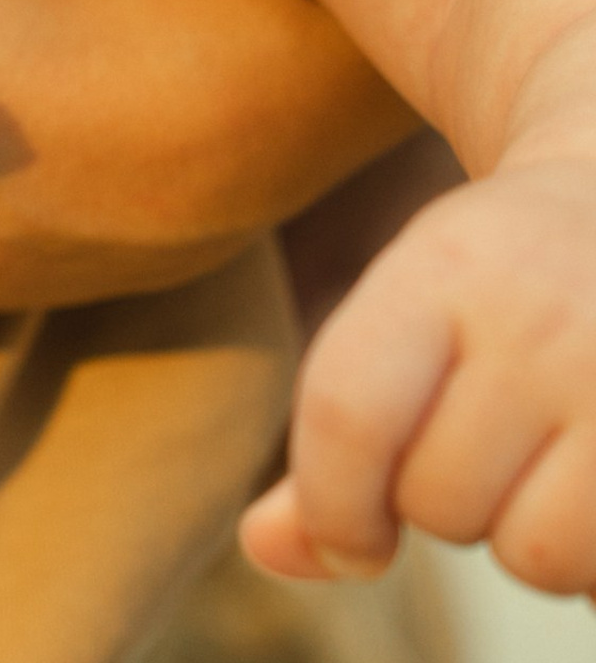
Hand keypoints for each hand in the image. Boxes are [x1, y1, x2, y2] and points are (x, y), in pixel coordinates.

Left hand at [244, 156, 595, 597]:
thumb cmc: (498, 282)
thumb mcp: (405, 312)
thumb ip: (337, 436)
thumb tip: (266, 550)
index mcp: (445, 270)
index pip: (347, 413)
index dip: (332, 506)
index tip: (350, 542)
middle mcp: (543, 323)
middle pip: (438, 503)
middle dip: (446, 499)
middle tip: (486, 436)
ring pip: (536, 557)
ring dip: (529, 537)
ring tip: (549, 457)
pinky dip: (589, 555)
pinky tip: (588, 479)